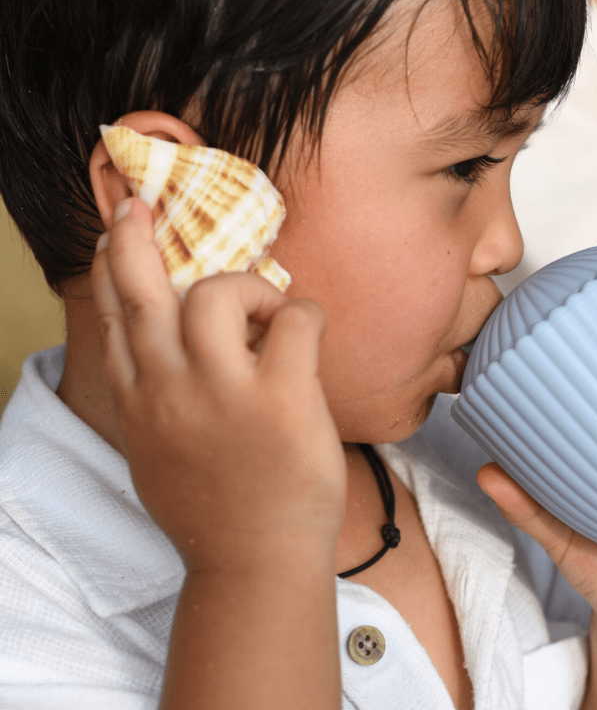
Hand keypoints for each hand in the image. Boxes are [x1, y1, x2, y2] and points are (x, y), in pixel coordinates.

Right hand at [91, 197, 345, 573]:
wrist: (255, 565)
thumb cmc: (217, 508)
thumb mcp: (161, 452)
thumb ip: (159, 397)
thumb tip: (179, 347)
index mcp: (140, 403)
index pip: (113, 319)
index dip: (110, 269)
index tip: (112, 236)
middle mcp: (169, 390)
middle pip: (143, 292)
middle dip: (132, 240)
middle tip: (139, 208)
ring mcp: (223, 393)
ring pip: (219, 292)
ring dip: (249, 287)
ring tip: (269, 314)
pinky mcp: (280, 399)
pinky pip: (295, 317)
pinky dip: (304, 313)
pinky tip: (309, 334)